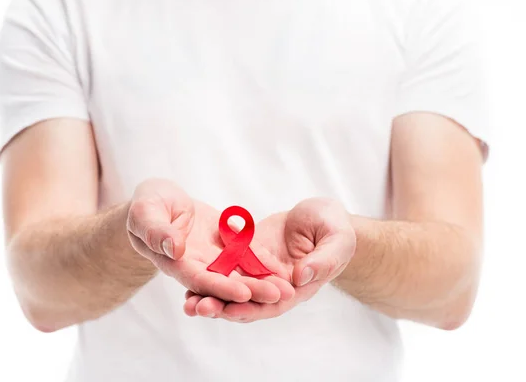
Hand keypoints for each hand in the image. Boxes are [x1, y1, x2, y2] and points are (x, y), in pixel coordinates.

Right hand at [126, 179, 293, 304]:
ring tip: (289, 288)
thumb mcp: (145, 211)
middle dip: (253, 290)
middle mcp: (198, 265)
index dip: (221, 286)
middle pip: (226, 282)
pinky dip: (263, 262)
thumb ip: (156, 230)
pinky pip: (246, 254)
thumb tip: (174, 248)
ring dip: (263, 281)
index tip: (243, 292)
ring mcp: (214, 257)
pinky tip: (284, 267)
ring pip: (241, 272)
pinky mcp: (226, 245)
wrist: (160, 200)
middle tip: (281, 295)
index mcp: (176, 262)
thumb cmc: (146, 205)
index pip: (200, 279)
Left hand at [183, 198, 355, 321]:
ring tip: (187, 301)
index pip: (272, 304)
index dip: (251, 308)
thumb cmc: (335, 226)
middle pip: (246, 302)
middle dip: (222, 306)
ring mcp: (258, 272)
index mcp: (297, 287)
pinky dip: (209, 274)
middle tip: (198, 307)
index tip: (229, 309)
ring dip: (210, 296)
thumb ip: (324, 259)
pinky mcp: (247, 257)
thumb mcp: (338, 239)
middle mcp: (274, 286)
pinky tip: (188, 275)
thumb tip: (302, 276)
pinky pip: (226, 267)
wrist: (320, 216)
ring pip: (232, 288)